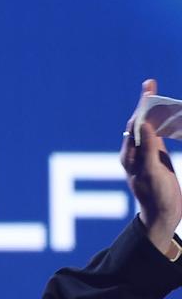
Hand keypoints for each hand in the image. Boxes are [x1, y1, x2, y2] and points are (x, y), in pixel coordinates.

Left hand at [120, 79, 181, 255]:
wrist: (163, 214)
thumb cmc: (156, 196)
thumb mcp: (151, 173)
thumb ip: (147, 149)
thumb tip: (143, 125)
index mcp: (130, 155)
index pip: (135, 125)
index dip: (142, 105)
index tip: (148, 89)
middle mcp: (135, 152)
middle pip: (140, 122)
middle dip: (146, 103)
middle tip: (150, 83)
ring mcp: (146, 154)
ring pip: (149, 127)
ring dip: (155, 111)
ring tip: (159, 95)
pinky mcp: (156, 157)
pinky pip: (158, 135)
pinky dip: (163, 123)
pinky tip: (169, 115)